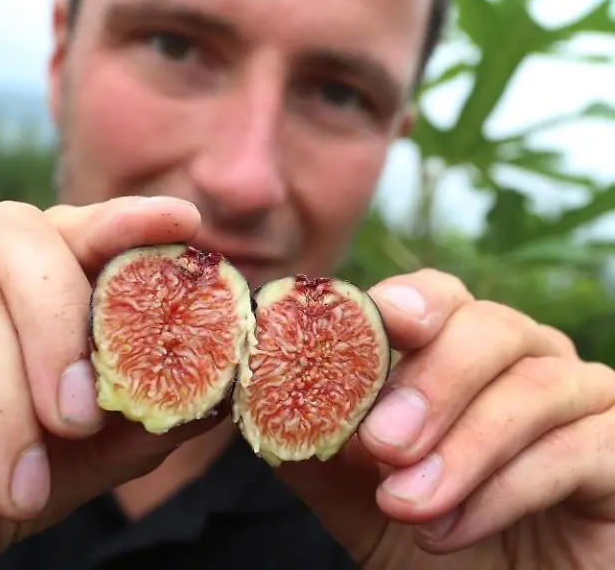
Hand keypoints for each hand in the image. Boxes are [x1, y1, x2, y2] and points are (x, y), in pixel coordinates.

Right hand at [0, 198, 223, 569]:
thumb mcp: (62, 463)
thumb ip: (129, 424)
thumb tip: (216, 396)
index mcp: (3, 275)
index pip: (70, 229)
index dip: (125, 221)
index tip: (184, 224)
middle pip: (18, 238)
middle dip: (60, 330)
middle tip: (80, 420)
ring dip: (2, 410)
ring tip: (19, 493)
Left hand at [275, 269, 614, 569]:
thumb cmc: (436, 540)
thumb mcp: (360, 496)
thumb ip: (317, 447)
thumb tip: (258, 402)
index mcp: (462, 353)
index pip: (439, 299)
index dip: (411, 303)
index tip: (384, 326)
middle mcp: (527, 360)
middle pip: (490, 328)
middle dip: (433, 384)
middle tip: (382, 445)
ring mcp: (585, 400)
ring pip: (534, 387)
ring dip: (463, 448)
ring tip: (408, 504)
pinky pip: (579, 448)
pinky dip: (508, 489)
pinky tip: (455, 529)